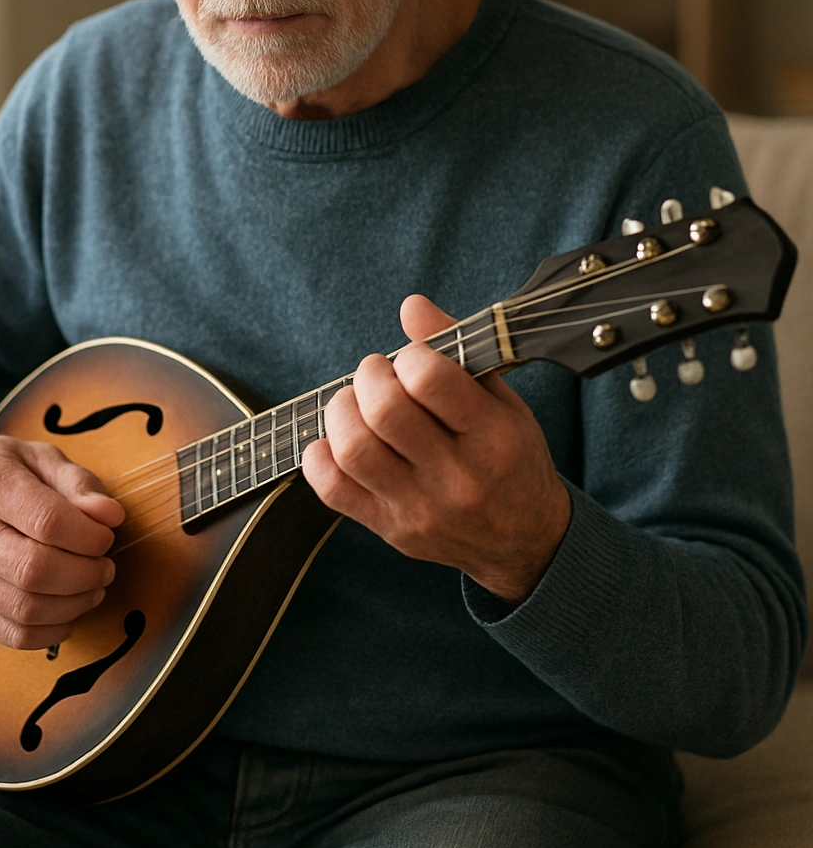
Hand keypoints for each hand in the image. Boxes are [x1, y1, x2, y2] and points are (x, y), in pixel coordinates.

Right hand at [0, 432, 126, 649]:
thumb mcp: (38, 458)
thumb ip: (78, 483)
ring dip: (74, 605)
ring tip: (93, 587)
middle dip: (86, 574)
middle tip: (105, 567)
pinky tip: (67, 612)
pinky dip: (50, 631)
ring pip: (26, 608)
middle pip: (36, 571)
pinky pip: (11, 634)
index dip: (89, 536)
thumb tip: (110, 516)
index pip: (48, 522)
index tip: (106, 536)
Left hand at [302, 295, 570, 601]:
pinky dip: (320, 456)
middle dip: (369, 376)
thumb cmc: (513, 460)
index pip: (429, 380)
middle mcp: (457, 478)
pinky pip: (333, 490)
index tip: (411, 359)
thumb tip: (412, 305)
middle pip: (384, 412)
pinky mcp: (391, 529)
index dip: (408, 356)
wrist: (526, 542)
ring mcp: (421, 509)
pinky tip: (339, 440)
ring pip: (353, 450)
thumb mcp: (505, 401)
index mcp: (493, 437)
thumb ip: (458, 351)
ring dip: (342, 411)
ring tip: (357, 403)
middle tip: (377, 374)